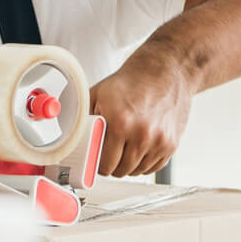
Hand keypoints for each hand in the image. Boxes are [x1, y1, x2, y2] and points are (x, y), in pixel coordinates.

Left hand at [89, 46, 195, 177]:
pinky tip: (138, 149)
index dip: (97, 164)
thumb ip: (82, 116)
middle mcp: (142, 135)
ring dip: (128, 165)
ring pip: (137, 171)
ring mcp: (160, 141)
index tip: (96, 160)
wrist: (167, 70)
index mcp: (120, 123)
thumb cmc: (132, 81)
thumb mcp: (98, 94)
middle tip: (108, 155)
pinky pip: (154, 167)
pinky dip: (144, 163)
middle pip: (120, 170)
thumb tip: (68, 135)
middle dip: (111, 165)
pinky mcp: (172, 144)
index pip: (104, 164)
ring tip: (123, 150)